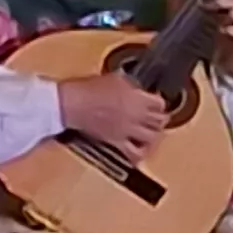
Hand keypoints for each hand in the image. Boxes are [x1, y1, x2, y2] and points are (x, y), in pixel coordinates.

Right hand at [55, 70, 173, 164]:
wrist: (72, 104)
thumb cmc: (88, 89)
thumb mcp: (114, 78)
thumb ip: (130, 85)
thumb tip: (136, 89)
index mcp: (138, 98)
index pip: (160, 103)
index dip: (160, 103)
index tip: (156, 102)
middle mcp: (137, 116)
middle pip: (160, 121)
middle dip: (160, 119)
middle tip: (158, 117)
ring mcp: (127, 130)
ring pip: (151, 138)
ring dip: (154, 135)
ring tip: (151, 132)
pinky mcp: (116, 142)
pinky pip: (133, 153)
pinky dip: (140, 153)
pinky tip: (140, 151)